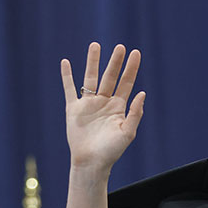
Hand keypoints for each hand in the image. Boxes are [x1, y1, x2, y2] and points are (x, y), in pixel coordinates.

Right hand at [61, 42, 146, 171]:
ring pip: (90, 78)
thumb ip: (135, 113)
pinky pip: (69, 89)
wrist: (90, 163)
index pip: (126, 83)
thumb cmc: (111, 152)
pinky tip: (66, 62)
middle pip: (110, 77)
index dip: (131, 68)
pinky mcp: (74, 109)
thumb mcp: (127, 132)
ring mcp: (88, 105)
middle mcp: (104, 103)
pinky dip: (67, 76)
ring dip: (92, 62)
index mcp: (118, 107)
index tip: (136, 53)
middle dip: (115, 62)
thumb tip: (142, 93)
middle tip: (120, 47)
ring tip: (95, 45)